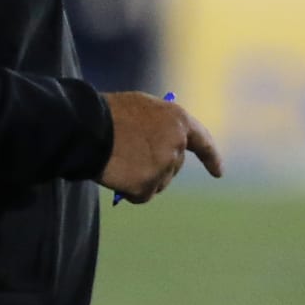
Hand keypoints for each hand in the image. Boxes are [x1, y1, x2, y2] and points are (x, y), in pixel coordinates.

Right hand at [98, 92, 222, 203]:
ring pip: (158, 182)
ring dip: (142, 178)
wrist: (85, 128)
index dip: (212, 158)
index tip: (218, 173)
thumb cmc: (107, 114)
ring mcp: (163, 167)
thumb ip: (159, 125)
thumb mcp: (140, 109)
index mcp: (178, 120)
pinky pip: (142, 195)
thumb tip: (161, 145)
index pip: (203, 142)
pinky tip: (115, 175)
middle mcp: (177, 145)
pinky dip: (129, 191)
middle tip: (132, 159)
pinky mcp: (148, 186)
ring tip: (118, 162)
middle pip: (174, 166)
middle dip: (158, 167)